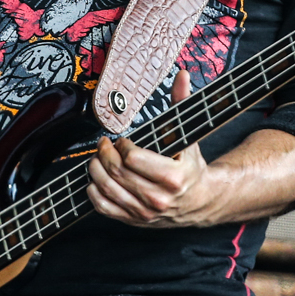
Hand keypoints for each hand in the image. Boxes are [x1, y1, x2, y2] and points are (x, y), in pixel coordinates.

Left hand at [87, 70, 223, 227]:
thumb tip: (182, 75)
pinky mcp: (135, 220)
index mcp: (173, 177)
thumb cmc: (190, 166)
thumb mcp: (188, 135)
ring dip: (96, 170)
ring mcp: (146, 212)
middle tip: (103, 144)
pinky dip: (94, 192)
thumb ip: (182, 104)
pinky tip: (95, 180)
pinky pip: (105, 208)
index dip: (122, 145)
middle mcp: (159, 198)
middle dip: (104, 153)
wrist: (200, 200)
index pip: (133, 158)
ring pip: (107, 189)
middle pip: (117, 172)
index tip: (123, 140)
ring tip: (97, 158)